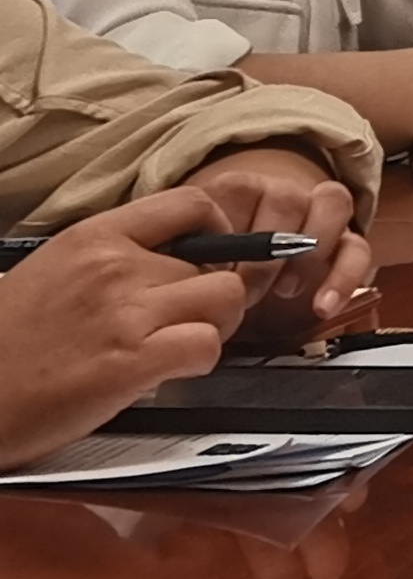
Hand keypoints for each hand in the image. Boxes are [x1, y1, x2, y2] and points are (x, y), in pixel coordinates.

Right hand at [0, 199, 262, 466]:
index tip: (213, 258)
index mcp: (93, 237)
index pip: (190, 204)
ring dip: (212, 328)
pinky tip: (165, 373)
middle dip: (207, 300)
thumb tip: (172, 263)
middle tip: (177, 326)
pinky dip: (198, 362)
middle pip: (215, 267)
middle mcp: (116, 266)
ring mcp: (125, 313)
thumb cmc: (5, 343)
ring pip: (225, 302)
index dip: (217, 232)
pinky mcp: (131, 363)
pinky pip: (207, 346)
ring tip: (173, 348)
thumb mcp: (52, 273)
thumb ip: (112, 260)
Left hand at [169, 147, 373, 337]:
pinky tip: (323, 307)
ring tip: (286, 291)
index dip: (230, 232)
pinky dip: (344, 276)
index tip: (213, 273)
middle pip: (289, 198)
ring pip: (333, 204)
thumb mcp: (186, 268)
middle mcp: (281, 194)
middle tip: (247, 293)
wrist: (228, 292)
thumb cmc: (204, 277)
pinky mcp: (345, 244)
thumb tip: (188, 277)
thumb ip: (186, 262)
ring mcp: (318, 215)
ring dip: (309, 252)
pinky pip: (357, 248)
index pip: (241, 190)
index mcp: (236, 192)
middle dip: (268, 253)